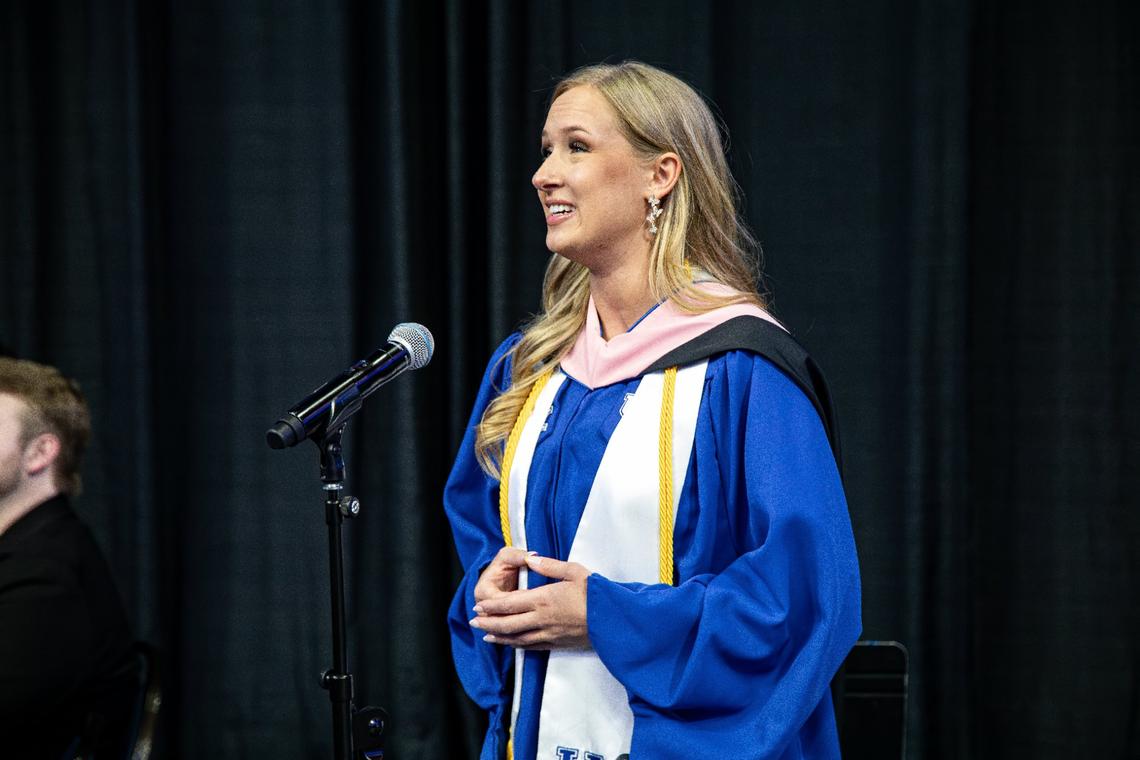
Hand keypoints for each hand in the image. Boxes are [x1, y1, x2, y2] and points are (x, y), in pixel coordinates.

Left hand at [469, 555, 590, 649]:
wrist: (615, 620)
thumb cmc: (596, 593)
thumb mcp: (574, 571)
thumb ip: (549, 566)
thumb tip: (530, 559)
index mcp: (544, 599)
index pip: (510, 604)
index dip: (492, 606)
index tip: (479, 606)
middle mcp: (542, 618)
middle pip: (508, 624)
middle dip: (488, 622)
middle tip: (474, 621)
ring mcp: (548, 633)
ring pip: (516, 638)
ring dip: (499, 637)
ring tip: (485, 635)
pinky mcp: (557, 643)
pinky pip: (531, 646)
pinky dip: (516, 646)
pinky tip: (510, 644)